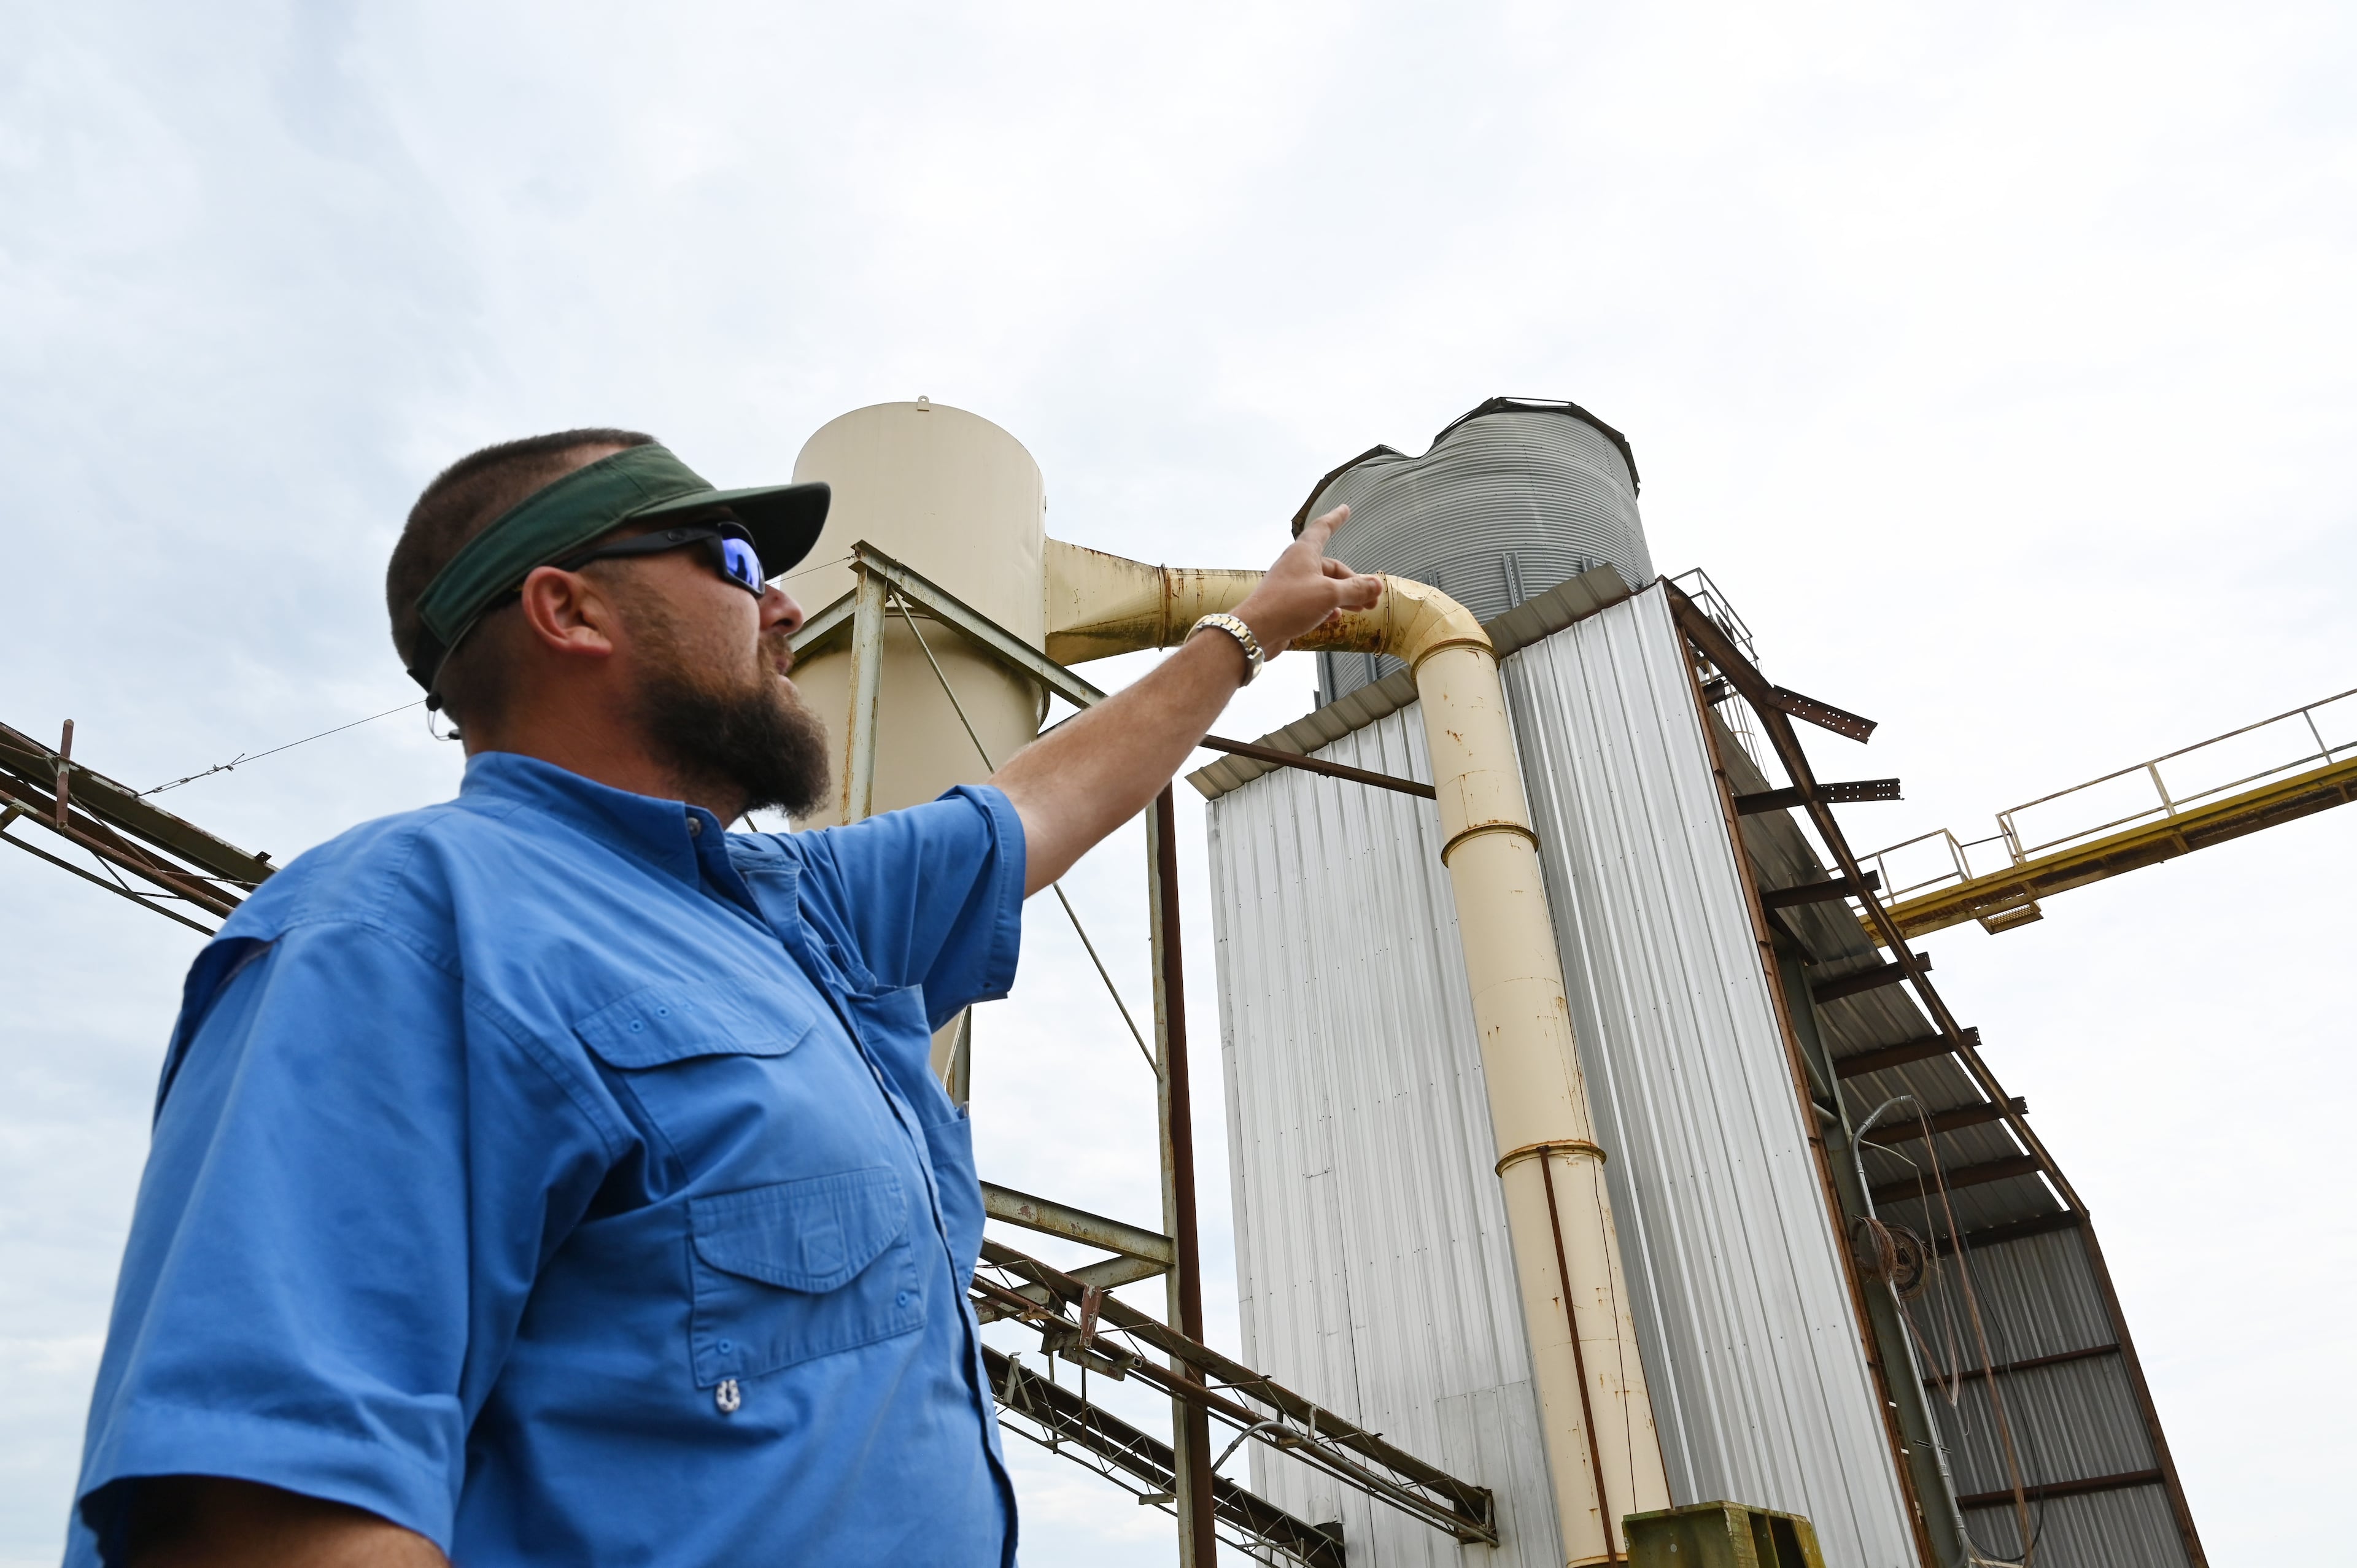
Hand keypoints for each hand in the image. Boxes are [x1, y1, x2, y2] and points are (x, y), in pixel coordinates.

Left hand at [1231, 506, 1382, 656]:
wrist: (1256, 631)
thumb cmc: (1288, 605)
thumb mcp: (1329, 595)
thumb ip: (1355, 589)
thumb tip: (1376, 584)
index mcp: (1304, 553)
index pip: (1323, 528)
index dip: (1336, 518)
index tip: (1345, 509)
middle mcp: (1297, 566)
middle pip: (1331, 567)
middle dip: (1354, 582)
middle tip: (1373, 596)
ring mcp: (1292, 586)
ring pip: (1324, 587)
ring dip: (1345, 597)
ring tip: (1363, 609)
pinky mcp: (1288, 605)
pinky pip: (1314, 602)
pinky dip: (1328, 608)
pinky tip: (1336, 617)